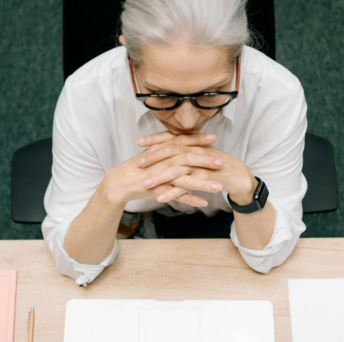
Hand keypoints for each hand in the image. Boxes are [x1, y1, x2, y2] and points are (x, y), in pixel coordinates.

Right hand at [99, 133, 223, 207]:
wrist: (120, 182)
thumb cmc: (138, 167)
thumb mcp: (153, 152)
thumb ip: (166, 145)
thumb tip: (180, 138)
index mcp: (162, 149)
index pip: (183, 141)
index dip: (198, 139)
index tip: (214, 137)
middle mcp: (163, 161)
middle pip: (188, 159)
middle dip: (206, 161)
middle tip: (223, 163)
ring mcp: (161, 176)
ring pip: (185, 179)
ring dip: (203, 184)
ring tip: (219, 188)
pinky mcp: (158, 190)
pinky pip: (177, 196)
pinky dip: (190, 200)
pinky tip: (203, 203)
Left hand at [137, 132, 256, 204]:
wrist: (238, 176)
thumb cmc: (217, 165)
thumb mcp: (201, 153)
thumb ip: (187, 148)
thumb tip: (169, 145)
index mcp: (193, 143)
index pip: (171, 138)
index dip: (154, 139)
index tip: (139, 142)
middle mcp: (196, 151)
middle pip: (170, 152)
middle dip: (153, 158)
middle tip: (138, 165)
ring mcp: (200, 166)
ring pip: (176, 170)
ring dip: (159, 177)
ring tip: (145, 184)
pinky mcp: (205, 179)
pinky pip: (186, 186)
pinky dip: (172, 192)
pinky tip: (161, 198)